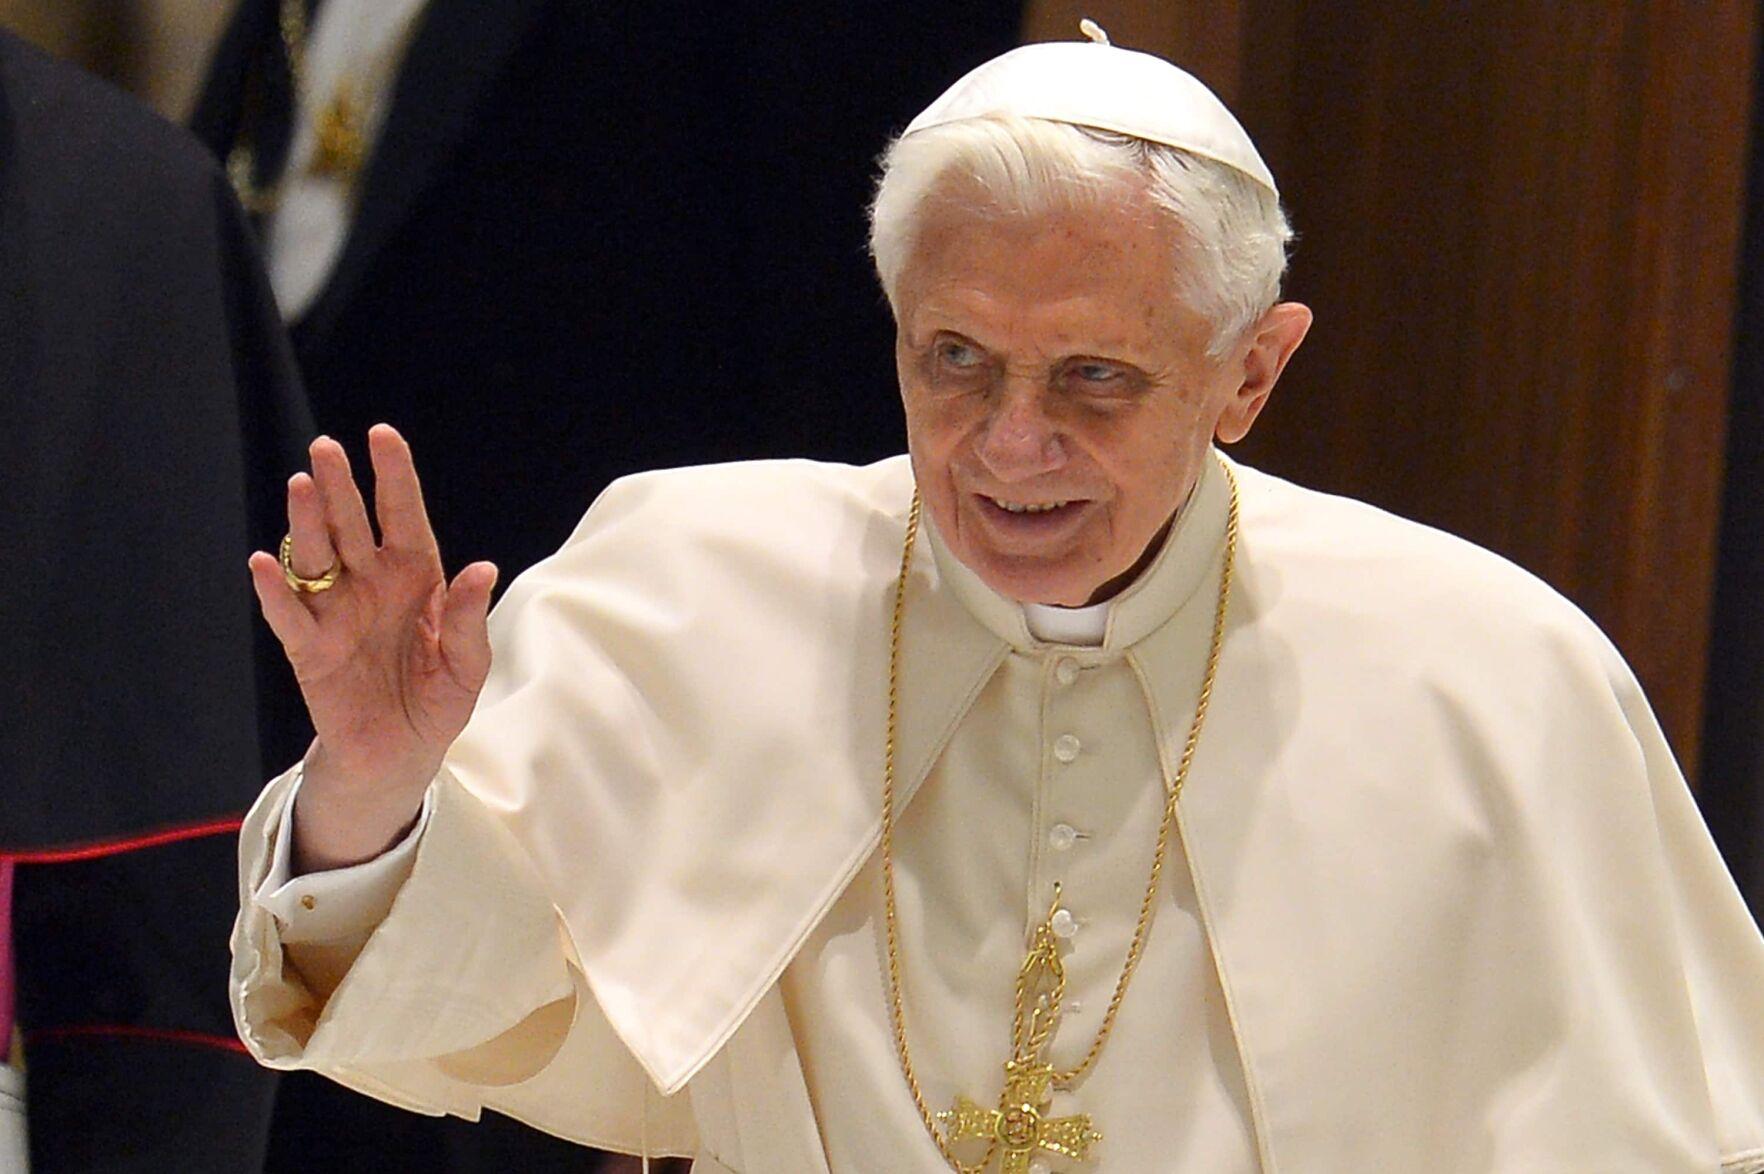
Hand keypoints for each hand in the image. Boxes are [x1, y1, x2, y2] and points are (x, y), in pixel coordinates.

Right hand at [248, 425, 496, 871]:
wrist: (400, 756)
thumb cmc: (436, 701)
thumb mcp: (466, 665)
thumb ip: (468, 621)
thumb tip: (482, 570)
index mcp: (414, 579)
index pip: (402, 517)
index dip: (393, 477)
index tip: (382, 435)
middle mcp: (370, 585)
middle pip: (352, 527)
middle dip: (340, 488)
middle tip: (326, 449)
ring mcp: (335, 613)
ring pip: (317, 559)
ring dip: (307, 524)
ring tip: (301, 487)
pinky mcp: (309, 650)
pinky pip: (289, 616)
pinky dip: (276, 592)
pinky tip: (265, 563)